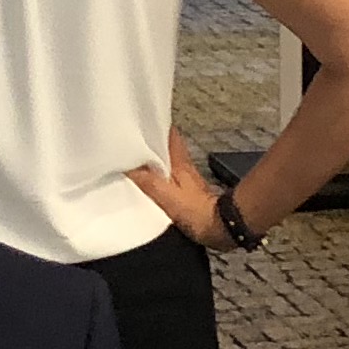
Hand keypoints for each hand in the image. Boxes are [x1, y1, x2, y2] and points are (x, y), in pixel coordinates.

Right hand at [127, 128, 232, 247]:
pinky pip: (169, 176)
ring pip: (167, 160)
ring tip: (134, 160)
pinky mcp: (187, 191)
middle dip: (150, 141)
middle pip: (166, 145)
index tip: (139, 120)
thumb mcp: (167, 197)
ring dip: (153, 158)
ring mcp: (187, 178)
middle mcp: (184, 165)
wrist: (220, 227)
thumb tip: (128, 167)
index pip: (169, 133)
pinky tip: (147, 182)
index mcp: (179, 161)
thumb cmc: (196, 212)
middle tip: (131, 141)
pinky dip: (158, 175)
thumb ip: (148, 182)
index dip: (156, 124)